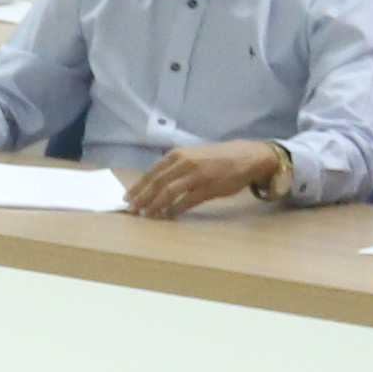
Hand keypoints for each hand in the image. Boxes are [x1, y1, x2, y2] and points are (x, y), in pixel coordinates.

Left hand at [127, 139, 288, 219]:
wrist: (246, 156)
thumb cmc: (215, 158)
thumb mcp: (191, 155)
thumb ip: (173, 167)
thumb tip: (153, 184)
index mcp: (177, 155)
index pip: (151, 173)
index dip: (137, 188)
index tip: (126, 199)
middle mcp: (184, 163)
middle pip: (156, 183)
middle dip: (142, 199)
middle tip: (131, 211)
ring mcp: (196, 176)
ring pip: (168, 193)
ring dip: (155, 206)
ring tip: (147, 216)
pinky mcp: (208, 188)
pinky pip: (186, 202)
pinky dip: (175, 210)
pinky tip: (168, 217)